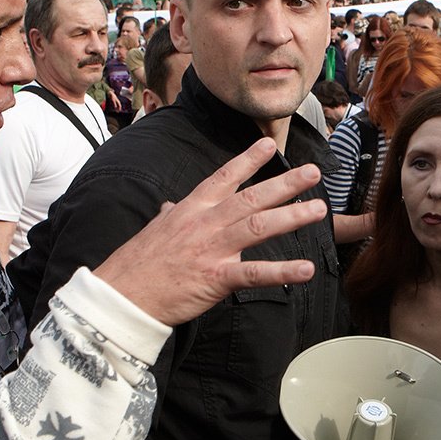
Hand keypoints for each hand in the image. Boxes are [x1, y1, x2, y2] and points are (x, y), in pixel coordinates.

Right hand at [93, 138, 326, 325]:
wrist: (121, 295)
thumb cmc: (137, 264)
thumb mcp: (155, 230)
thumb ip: (169, 216)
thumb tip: (170, 207)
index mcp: (191, 209)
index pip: (224, 177)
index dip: (249, 160)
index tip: (269, 144)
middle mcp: (205, 223)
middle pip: (251, 197)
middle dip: (285, 183)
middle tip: (314, 172)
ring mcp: (212, 249)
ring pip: (259, 226)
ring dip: (292, 217)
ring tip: (320, 208)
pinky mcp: (216, 278)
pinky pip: (254, 273)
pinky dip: (281, 271)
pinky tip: (306, 269)